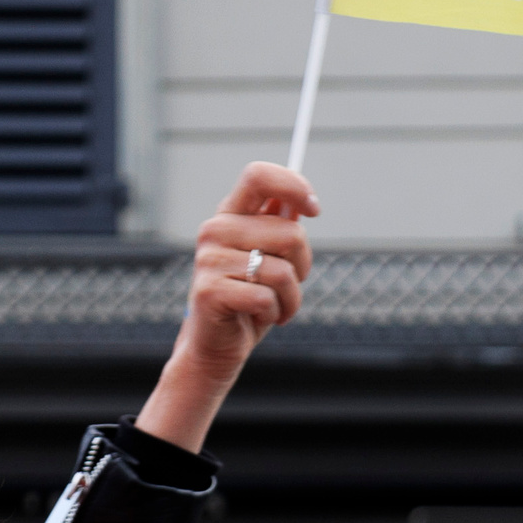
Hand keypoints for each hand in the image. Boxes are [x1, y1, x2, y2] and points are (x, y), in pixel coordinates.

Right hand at [135, 162, 319, 453]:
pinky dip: (276, 313)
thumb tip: (302, 203)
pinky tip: (261, 318)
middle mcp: (215, 230)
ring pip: (282, 270)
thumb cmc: (249, 300)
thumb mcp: (270, 258)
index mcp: (230, 214)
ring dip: (291, 296)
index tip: (313, 210)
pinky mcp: (210, 291)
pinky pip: (267, 297)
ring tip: (276, 306)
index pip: (259, 176)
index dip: (294, 186)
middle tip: (288, 284)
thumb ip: (281, 226)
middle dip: (303, 264)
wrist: (216, 346)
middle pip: (289, 232)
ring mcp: (209, 260)